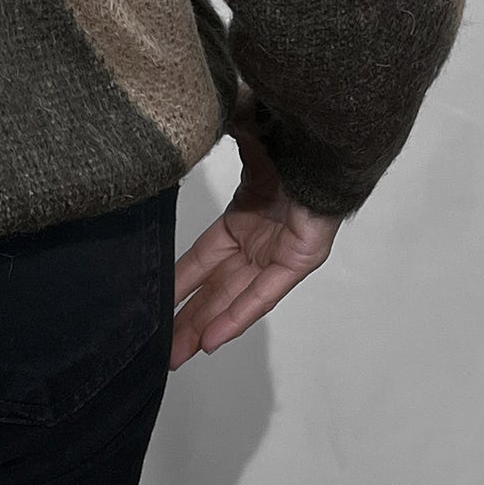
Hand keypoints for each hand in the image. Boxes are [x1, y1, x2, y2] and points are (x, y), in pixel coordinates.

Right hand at [171, 119, 340, 367]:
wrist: (328, 138)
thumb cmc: (288, 135)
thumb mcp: (239, 140)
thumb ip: (211, 145)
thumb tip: (176, 128)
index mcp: (242, 216)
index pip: (201, 259)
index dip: (179, 284)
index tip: (155, 306)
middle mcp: (258, 240)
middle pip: (216, 289)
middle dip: (187, 319)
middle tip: (162, 350)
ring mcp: (278, 253)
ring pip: (235, 299)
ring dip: (206, 328)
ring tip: (178, 355)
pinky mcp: (298, 261)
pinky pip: (264, 294)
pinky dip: (237, 316)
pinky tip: (212, 338)